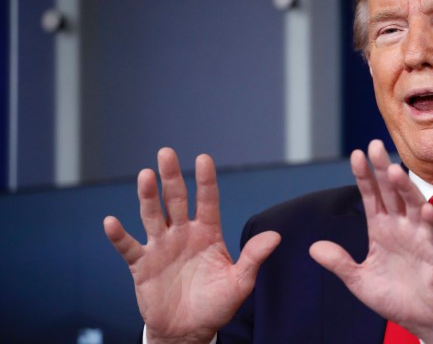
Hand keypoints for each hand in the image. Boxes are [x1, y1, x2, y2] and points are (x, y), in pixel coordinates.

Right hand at [103, 148, 280, 343]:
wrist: (189, 331)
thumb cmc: (216, 304)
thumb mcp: (240, 282)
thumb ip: (253, 258)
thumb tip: (276, 236)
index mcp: (208, 233)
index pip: (207, 201)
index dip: (205, 181)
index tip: (203, 158)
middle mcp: (183, 234)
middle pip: (176, 200)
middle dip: (171, 177)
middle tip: (166, 152)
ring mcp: (161, 247)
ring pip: (152, 215)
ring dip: (147, 196)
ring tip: (145, 175)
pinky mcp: (142, 265)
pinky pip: (128, 247)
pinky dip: (119, 235)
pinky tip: (111, 221)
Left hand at [309, 140, 432, 343]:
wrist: (423, 319)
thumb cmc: (396, 296)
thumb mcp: (359, 280)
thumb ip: (339, 263)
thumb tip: (313, 247)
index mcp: (381, 228)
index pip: (371, 196)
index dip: (364, 176)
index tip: (356, 155)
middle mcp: (401, 226)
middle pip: (391, 191)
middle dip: (382, 169)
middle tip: (375, 145)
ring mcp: (419, 236)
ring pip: (413, 205)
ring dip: (405, 189)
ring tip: (394, 171)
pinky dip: (432, 221)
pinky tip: (427, 210)